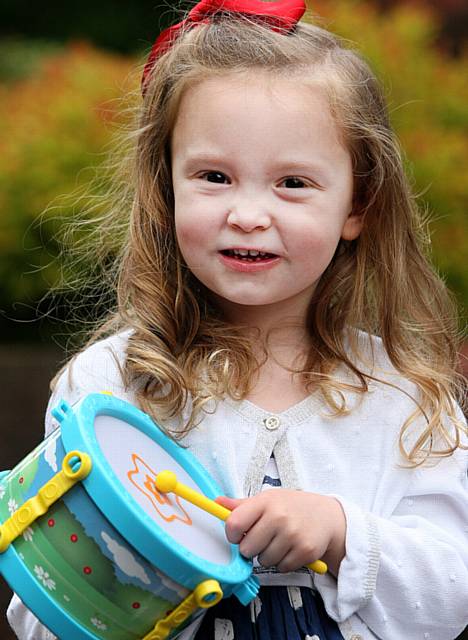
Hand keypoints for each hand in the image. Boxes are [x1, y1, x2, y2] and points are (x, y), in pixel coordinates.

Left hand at [216, 490, 345, 575]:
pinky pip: (281, 568)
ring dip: (268, 556)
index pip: (234, 524)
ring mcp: (292, 535)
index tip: (238, 534)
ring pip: (263, 561)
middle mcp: (278, 517)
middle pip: (247, 549)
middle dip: (251, 547)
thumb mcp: (268, 499)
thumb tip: (216, 502)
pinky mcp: (305, 551)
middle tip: (262, 538)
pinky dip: (283, 562)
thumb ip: (241, 505)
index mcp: (265, 502)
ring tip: (279, 541)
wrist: (327, 515)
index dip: (232, 534)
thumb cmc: (291, 507)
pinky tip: (290, 548)